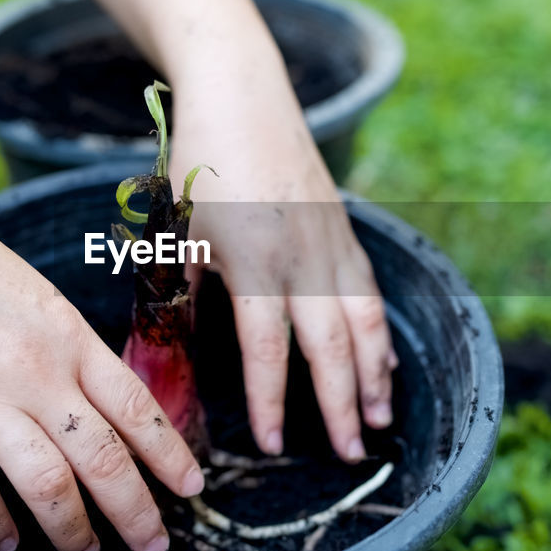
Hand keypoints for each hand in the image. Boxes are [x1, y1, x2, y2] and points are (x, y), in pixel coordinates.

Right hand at [0, 181, 203, 550]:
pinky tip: (8, 542)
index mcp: (68, 338)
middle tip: (154, 549)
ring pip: (47, 484)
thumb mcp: (36, 297)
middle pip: (103, 458)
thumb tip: (100, 401)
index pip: (136, 408)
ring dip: (73, 531)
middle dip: (136, 512)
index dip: (169, 454)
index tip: (191, 487)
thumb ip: (68, 349)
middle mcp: (36, 374)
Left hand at [170, 65, 397, 462]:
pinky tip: (383, 362)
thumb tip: (167, 357)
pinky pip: (369, 291)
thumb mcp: (180, 230)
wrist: (242, 95)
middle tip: (352, 455)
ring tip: (379, 420)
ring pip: (364, 321)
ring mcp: (331, 242)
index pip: (270, 349)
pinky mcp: (344, 229)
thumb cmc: (201, 164)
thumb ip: (180, 296)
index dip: (272, 402)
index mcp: (255, 260)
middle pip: (331, 346)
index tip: (274, 446)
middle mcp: (303, 257)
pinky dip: (379, 332)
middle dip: (341, 405)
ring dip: (374, 375)